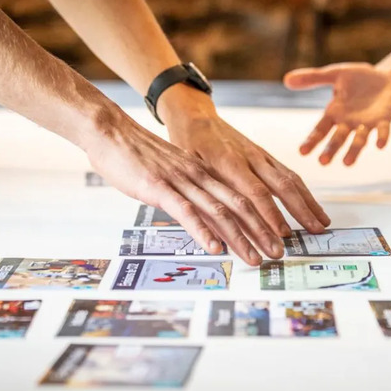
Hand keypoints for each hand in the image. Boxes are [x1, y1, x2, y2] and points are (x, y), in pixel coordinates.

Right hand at [84, 106, 284, 265]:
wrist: (111, 132)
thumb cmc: (139, 155)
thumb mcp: (173, 173)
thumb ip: (189, 191)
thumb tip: (202, 213)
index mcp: (205, 173)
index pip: (242, 198)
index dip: (264, 219)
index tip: (278, 238)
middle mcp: (200, 176)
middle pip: (240, 206)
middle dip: (262, 232)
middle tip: (279, 254)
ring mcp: (181, 181)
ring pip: (219, 211)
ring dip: (240, 237)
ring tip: (255, 258)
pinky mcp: (159, 187)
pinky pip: (186, 211)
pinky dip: (203, 231)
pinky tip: (214, 248)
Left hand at [160, 87, 330, 236]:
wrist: (195, 117)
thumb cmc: (188, 147)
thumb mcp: (189, 173)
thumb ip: (206, 200)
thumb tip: (219, 236)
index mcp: (228, 162)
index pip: (255, 192)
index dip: (271, 214)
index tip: (282, 235)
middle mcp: (250, 157)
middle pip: (281, 186)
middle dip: (300, 212)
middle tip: (313, 234)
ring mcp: (261, 156)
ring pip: (291, 180)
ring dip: (309, 203)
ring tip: (322, 224)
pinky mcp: (266, 156)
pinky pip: (290, 174)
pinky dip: (305, 192)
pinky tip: (313, 208)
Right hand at [284, 62, 390, 165]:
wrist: (387, 78)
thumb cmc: (359, 78)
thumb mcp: (335, 74)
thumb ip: (313, 78)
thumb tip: (286, 79)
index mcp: (335, 113)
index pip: (320, 129)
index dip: (312, 140)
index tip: (302, 152)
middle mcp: (349, 123)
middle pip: (337, 139)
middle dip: (331, 150)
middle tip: (323, 162)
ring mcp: (366, 124)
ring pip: (358, 140)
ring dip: (353, 150)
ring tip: (347, 163)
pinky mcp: (384, 120)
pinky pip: (383, 130)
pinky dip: (382, 137)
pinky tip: (380, 145)